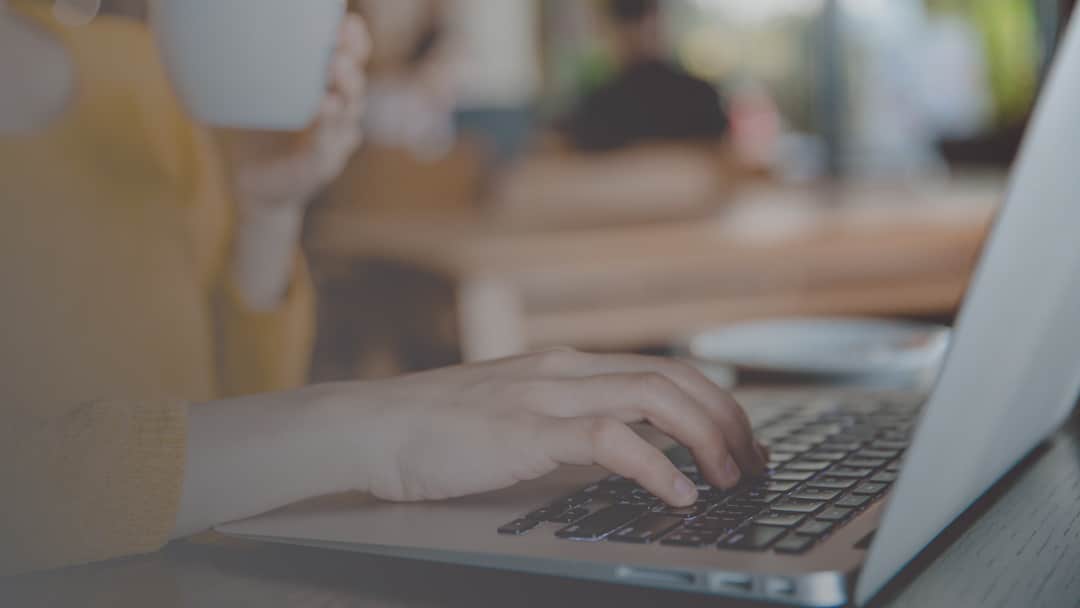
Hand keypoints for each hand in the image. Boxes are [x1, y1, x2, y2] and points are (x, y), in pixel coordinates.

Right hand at [176, 350, 767, 536]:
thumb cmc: (437, 429)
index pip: (664, 368)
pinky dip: (656, 465)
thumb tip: (621, 453)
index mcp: (568, 365)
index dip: (715, 401)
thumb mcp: (516, 416)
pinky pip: (610, 439)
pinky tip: (678, 493)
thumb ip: (567, 424)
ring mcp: (547, 395)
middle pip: (674, 377)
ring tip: (729, 476)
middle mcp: (567, 370)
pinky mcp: (527, 430)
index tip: (741, 438)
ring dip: (706, 437)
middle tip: (752, 460)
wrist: (373, 426)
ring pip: (655, 398)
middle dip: (727, 417)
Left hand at [222, 15, 367, 308]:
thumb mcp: (247, 96)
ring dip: (346, 85)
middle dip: (352, 55)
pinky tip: (323, 107)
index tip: (346, 20)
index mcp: (326, 90)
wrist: (252, 186)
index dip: (353, 40)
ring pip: (350, 109)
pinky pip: (330, 142)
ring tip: (334, 66)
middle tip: (339, 37)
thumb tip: (201, 27)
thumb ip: (240, 66)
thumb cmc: (251, 134)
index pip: (351, 59)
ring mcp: (334, 140)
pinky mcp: (323, 164)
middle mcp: (338, 113)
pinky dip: (328, 125)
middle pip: (356, 79)